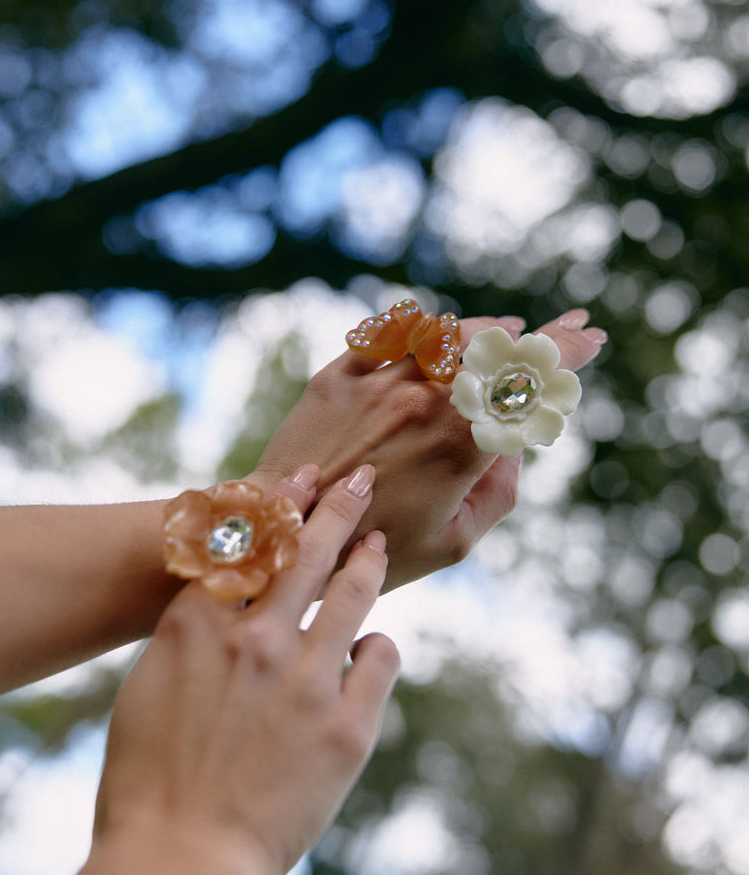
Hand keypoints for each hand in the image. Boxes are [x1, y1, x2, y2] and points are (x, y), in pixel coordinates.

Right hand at [94, 465, 398, 874]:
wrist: (180, 862)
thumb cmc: (146, 784)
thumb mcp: (146, 689)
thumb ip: (188, 638)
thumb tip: (222, 608)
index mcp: (197, 624)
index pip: (248, 542)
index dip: (279, 505)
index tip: (301, 480)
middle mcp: (257, 638)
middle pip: (307, 549)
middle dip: (337, 506)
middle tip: (360, 480)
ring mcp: (307, 679)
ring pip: (353, 593)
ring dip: (367, 560)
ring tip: (378, 543)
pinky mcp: (348, 725)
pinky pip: (380, 657)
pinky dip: (376, 647)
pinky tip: (369, 648)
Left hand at [251, 309, 606, 587]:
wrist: (285, 538)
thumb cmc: (373, 549)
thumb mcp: (455, 541)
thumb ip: (498, 493)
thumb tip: (512, 449)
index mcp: (459, 442)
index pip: (526, 381)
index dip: (566, 352)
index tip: (589, 336)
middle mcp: (422, 399)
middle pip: (495, 345)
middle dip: (539, 335)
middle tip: (569, 325)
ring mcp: (377, 381)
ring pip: (447, 332)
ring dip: (487, 327)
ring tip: (508, 330)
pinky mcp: (338, 375)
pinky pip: (392, 334)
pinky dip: (427, 327)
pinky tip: (441, 331)